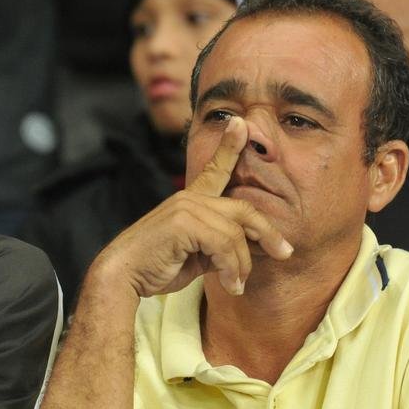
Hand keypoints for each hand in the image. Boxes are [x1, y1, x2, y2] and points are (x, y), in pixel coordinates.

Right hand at [91, 116, 291, 298]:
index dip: (230, 146)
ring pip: (237, 233)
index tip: (242, 123)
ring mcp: (186, 207)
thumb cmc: (156, 267)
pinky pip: (225, 244)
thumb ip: (218, 247)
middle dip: (268, 232)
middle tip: (285, 252)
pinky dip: (231, 268)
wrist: (123, 276)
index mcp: (191, 201)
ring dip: (242, 264)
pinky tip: (229, 285)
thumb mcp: (195, 256)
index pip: (215, 169)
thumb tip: (247, 254)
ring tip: (236, 284)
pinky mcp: (184, 223)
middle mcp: (190, 198)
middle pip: (244, 209)